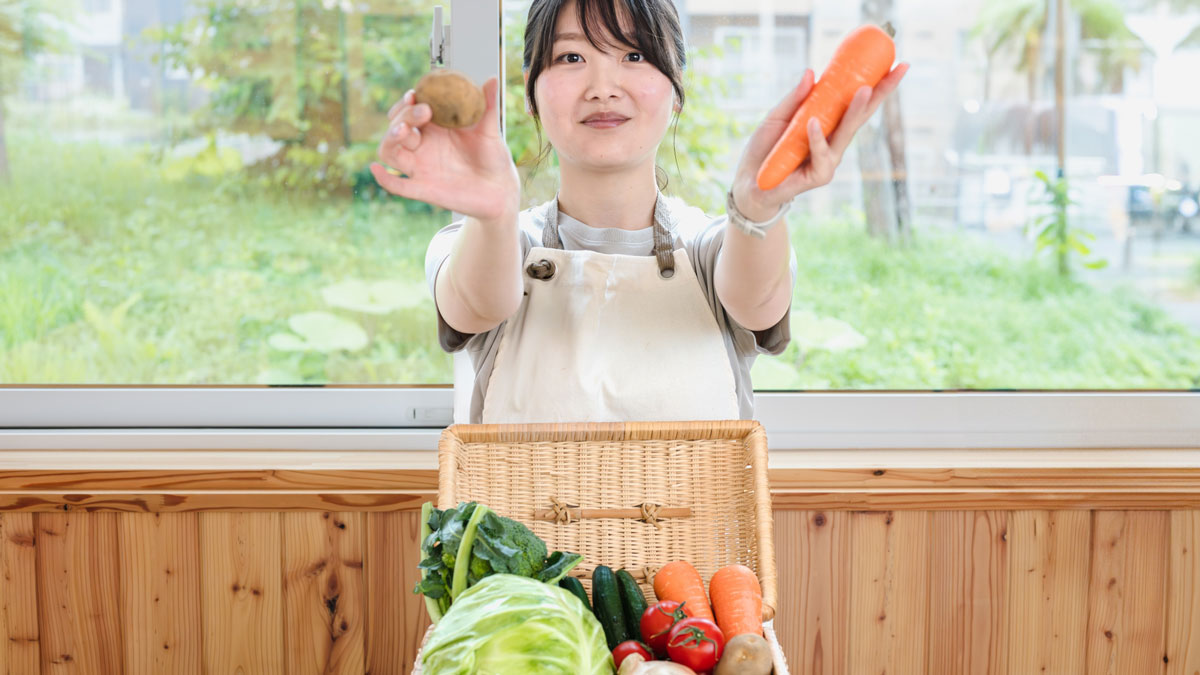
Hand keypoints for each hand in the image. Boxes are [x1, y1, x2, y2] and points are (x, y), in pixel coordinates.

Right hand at [369, 77, 520, 223]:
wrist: (500, 189)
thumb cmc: (493, 157)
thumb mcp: (490, 130)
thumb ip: (488, 106)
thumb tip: (492, 78)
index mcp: (434, 128)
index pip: (408, 111)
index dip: (406, 103)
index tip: (414, 94)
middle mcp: (422, 146)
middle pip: (397, 127)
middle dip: (404, 116)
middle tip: (423, 111)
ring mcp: (420, 167)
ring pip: (389, 151)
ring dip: (390, 139)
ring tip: (403, 130)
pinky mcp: (423, 189)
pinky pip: (397, 185)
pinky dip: (384, 178)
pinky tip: (377, 169)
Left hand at [729, 63, 909, 221]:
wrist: (750, 180)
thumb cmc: (765, 148)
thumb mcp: (778, 117)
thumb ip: (795, 98)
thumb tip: (811, 72)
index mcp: (829, 125)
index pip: (856, 104)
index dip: (877, 86)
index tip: (896, 64)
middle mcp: (835, 142)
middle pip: (862, 116)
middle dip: (880, 93)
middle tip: (896, 70)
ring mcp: (830, 160)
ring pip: (847, 133)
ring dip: (856, 111)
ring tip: (865, 90)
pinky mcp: (819, 176)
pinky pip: (821, 154)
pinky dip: (816, 138)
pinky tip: (814, 123)